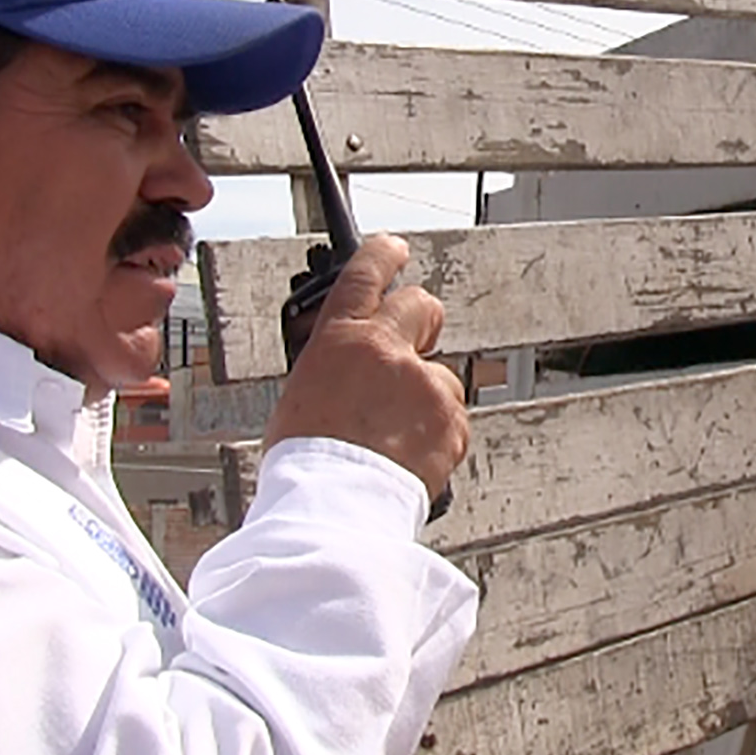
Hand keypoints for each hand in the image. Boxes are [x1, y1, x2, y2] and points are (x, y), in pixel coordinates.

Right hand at [264, 234, 467, 499]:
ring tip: (394, 437)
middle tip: (414, 345)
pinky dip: (437, 435)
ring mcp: (424, 383)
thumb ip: (336, 366)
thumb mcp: (303, 393)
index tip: (394, 248)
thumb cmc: (308, 461)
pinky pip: (452, 418)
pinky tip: (409, 456)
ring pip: (441, 375)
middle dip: (423, 321)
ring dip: (425, 398)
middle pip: (422, 306)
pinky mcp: (450, 418)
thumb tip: (352, 366)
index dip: (383, 254)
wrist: (335, 506)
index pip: (365, 273)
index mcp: (342, 339)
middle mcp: (388, 350)